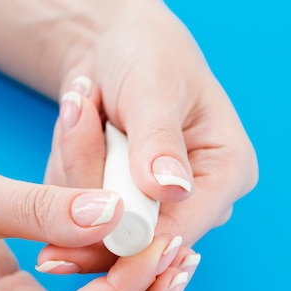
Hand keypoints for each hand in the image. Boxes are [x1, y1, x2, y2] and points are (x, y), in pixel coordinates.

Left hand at [44, 1, 256, 268]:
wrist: (116, 50)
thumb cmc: (149, 55)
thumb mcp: (155, 87)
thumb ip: (159, 140)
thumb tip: (170, 190)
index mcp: (225, 175)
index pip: (179, 232)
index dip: (127, 241)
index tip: (77, 229)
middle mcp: (193, 201)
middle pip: (130, 235)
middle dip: (90, 177)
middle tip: (78, 110)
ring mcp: (153, 206)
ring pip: (95, 223)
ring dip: (74, 163)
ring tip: (83, 105)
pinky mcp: (118, 205)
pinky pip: (75, 208)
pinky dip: (65, 167)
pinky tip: (78, 125)